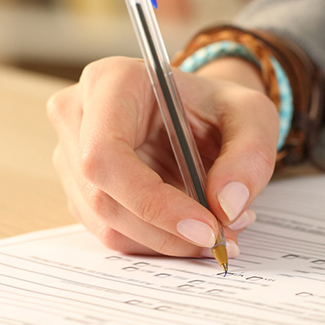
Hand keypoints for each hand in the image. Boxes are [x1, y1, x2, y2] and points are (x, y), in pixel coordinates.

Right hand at [46, 55, 279, 257]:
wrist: (198, 114)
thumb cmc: (216, 107)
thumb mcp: (253, 116)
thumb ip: (250, 155)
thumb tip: (226, 206)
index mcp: (110, 82)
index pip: (107, 155)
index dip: (152, 201)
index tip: (207, 227)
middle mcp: (77, 115)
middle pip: (103, 197)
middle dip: (167, 231)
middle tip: (223, 238)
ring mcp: (71, 155)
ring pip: (107, 224)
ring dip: (166, 241)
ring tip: (218, 228)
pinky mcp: (79, 189)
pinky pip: (112, 232)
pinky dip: (156, 243)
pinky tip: (191, 228)